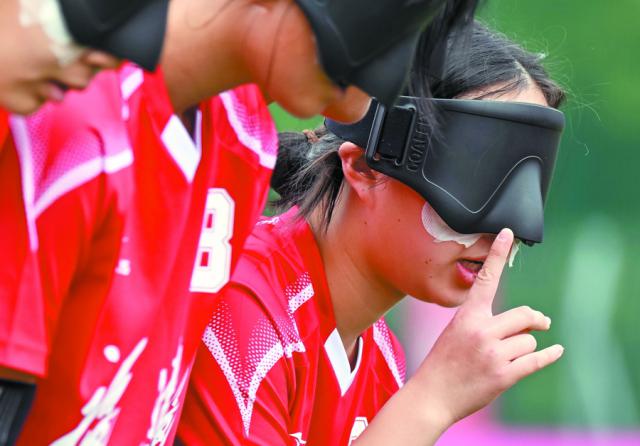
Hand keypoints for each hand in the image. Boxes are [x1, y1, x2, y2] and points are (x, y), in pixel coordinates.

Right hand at [413, 228, 563, 426]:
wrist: (433, 394)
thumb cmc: (444, 362)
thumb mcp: (456, 333)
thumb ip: (483, 323)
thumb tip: (523, 322)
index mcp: (467, 316)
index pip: (486, 279)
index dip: (498, 254)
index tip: (508, 234)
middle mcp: (481, 331)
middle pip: (524, 315)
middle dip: (535, 320)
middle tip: (540, 322)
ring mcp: (493, 353)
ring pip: (529, 339)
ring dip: (526, 347)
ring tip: (511, 357)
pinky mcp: (504, 374)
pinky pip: (536, 360)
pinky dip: (548, 356)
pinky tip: (555, 351)